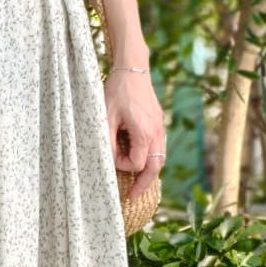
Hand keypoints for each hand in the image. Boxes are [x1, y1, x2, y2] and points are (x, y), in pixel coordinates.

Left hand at [105, 67, 164, 202]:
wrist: (133, 68)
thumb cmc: (116, 91)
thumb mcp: (105, 116)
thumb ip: (108, 141)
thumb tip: (111, 161)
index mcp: (143, 131)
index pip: (138, 163)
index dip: (124, 166)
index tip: (112, 157)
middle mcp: (156, 132)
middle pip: (155, 167)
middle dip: (144, 184)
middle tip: (134, 198)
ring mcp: (160, 127)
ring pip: (160, 158)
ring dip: (149, 173)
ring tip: (138, 185)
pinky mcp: (159, 123)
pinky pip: (159, 148)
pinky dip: (152, 159)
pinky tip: (141, 164)